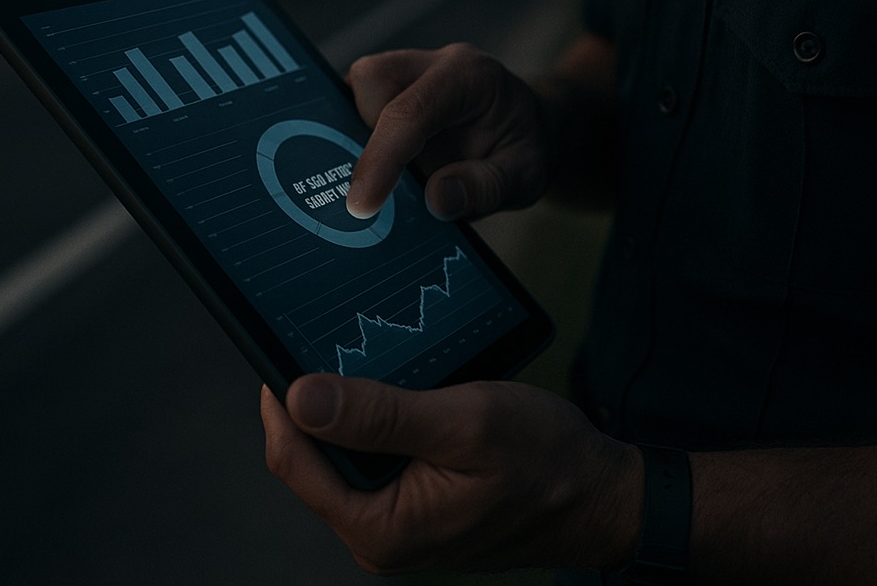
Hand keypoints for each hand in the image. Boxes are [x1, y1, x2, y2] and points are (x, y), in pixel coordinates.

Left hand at [260, 375, 641, 574]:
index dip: (278, 403)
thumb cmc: (543, 459)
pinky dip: (376, 419)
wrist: (598, 494)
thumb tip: (300, 398)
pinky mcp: (416, 504)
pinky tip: (392, 385)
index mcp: (381, 529)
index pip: (295, 463)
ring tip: (357, 357)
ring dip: (346, 408)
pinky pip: (375, 459)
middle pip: (313, 460)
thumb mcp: (464, 423)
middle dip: (312, 403)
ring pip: (344, 456)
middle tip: (322, 342)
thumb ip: (381, 414)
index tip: (277, 348)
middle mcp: (380, 534)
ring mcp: (398, 522)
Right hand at [344, 44, 550, 221]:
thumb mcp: (527, 177)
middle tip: (376, 192)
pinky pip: (355, 106)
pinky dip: (354, 140)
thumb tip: (436, 200)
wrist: (528, 128)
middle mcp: (433, 65)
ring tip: (372, 188)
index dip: (382, 157)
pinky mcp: (390, 91)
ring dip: (355, 138)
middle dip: (363, 136)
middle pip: (371, 81)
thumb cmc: (526, 147)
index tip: (361, 205)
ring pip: (355, 90)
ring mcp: (408, 73)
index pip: (412, 110)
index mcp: (470, 76)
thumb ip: (486, 187)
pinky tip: (368, 177)